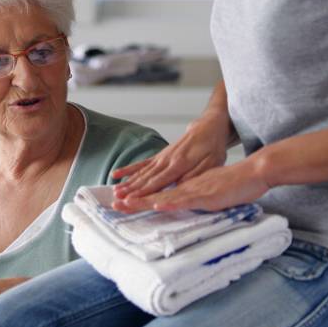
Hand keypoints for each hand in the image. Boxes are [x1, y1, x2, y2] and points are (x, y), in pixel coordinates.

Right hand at [111, 109, 231, 209]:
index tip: (132, 200)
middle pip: (146, 178)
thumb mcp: (213, 161)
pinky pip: (142, 163)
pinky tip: (117, 174)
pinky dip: (129, 169)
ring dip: (128, 182)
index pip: (159, 181)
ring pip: (142, 172)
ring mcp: (162, 157)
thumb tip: (181, 185)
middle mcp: (167, 160)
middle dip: (131, 190)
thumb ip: (196, 173)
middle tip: (117, 199)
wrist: (208, 126)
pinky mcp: (160, 155)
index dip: (144, 191)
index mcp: (180, 163)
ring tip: (115, 191)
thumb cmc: (213, 146)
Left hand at [114, 159, 270, 213]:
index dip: (141, 197)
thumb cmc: (235, 184)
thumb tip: (186, 205)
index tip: (124, 201)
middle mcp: (186, 185)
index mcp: (186, 186)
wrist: (253, 173)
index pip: (159, 193)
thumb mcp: (211, 192)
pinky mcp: (205, 194)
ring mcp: (194, 189)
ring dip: (143, 201)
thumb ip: (198, 197)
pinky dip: (168, 202)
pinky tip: (156, 205)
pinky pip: (183, 199)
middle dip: (134, 199)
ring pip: (164, 195)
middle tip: (113, 203)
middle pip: (155, 193)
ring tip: (124, 204)